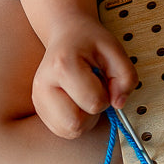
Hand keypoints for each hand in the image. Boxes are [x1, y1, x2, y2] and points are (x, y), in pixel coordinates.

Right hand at [32, 15, 137, 138]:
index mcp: (63, 65)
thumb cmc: (90, 41)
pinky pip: (62, 130)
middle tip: (93, 90)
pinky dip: (75, 121)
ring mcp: (37, 98)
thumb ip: (126, 76)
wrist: (66, 32)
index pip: (94, 102)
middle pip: (75, 124)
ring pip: (68, 131)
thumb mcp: (115, 50)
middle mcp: (43, 84)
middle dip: (92, 113)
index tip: (101, 78)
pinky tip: (76, 101)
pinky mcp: (38, 108)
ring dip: (84, 119)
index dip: (106, 95)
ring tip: (84, 95)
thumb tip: (118, 103)